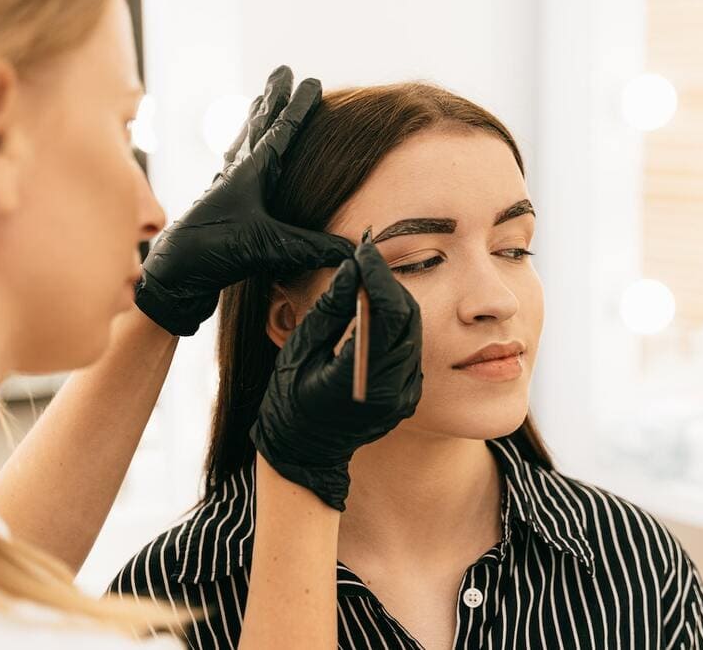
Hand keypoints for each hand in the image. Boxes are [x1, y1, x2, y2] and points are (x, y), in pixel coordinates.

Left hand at [134, 66, 353, 335]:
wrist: (171, 278)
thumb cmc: (212, 253)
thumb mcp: (267, 247)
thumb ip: (312, 247)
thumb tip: (353, 250)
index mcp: (250, 172)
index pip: (281, 131)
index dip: (298, 106)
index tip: (312, 81)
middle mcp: (235, 174)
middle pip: (258, 126)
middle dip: (272, 98)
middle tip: (281, 70)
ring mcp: (224, 191)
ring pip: (242, 144)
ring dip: (254, 121)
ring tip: (259, 102)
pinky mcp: (217, 211)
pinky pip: (231, 171)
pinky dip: (238, 157)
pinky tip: (235, 160)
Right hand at [250, 239, 423, 510]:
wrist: (304, 451)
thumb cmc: (289, 402)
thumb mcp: (301, 350)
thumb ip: (331, 309)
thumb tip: (352, 270)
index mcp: (364, 380)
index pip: (388, 314)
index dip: (379, 276)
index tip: (364, 250)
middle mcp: (393, 389)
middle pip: (408, 319)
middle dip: (389, 283)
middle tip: (365, 259)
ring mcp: (405, 395)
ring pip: (413, 331)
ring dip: (394, 300)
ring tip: (367, 279)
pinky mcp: (408, 395)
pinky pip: (409, 348)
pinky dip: (395, 323)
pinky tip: (374, 310)